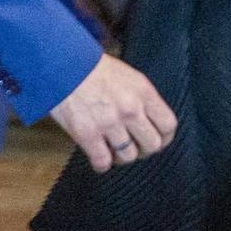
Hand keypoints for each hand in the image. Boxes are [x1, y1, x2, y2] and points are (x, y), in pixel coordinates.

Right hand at [49, 53, 177, 172]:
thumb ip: (142, 98)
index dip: (164, 137)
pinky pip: (103, 162)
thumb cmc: (93, 69)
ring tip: (114, 150)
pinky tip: (99, 158)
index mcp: (143, 92)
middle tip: (135, 147)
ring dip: (122, 157)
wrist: (62, 65)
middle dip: (144, 149)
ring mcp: (109, 123)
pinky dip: (102, 165)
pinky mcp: (87, 134)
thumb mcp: (128, 76)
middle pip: (152, 145)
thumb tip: (150, 122)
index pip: (168, 125)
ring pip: (128, 156)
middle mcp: (130, 109)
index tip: (158, 140)